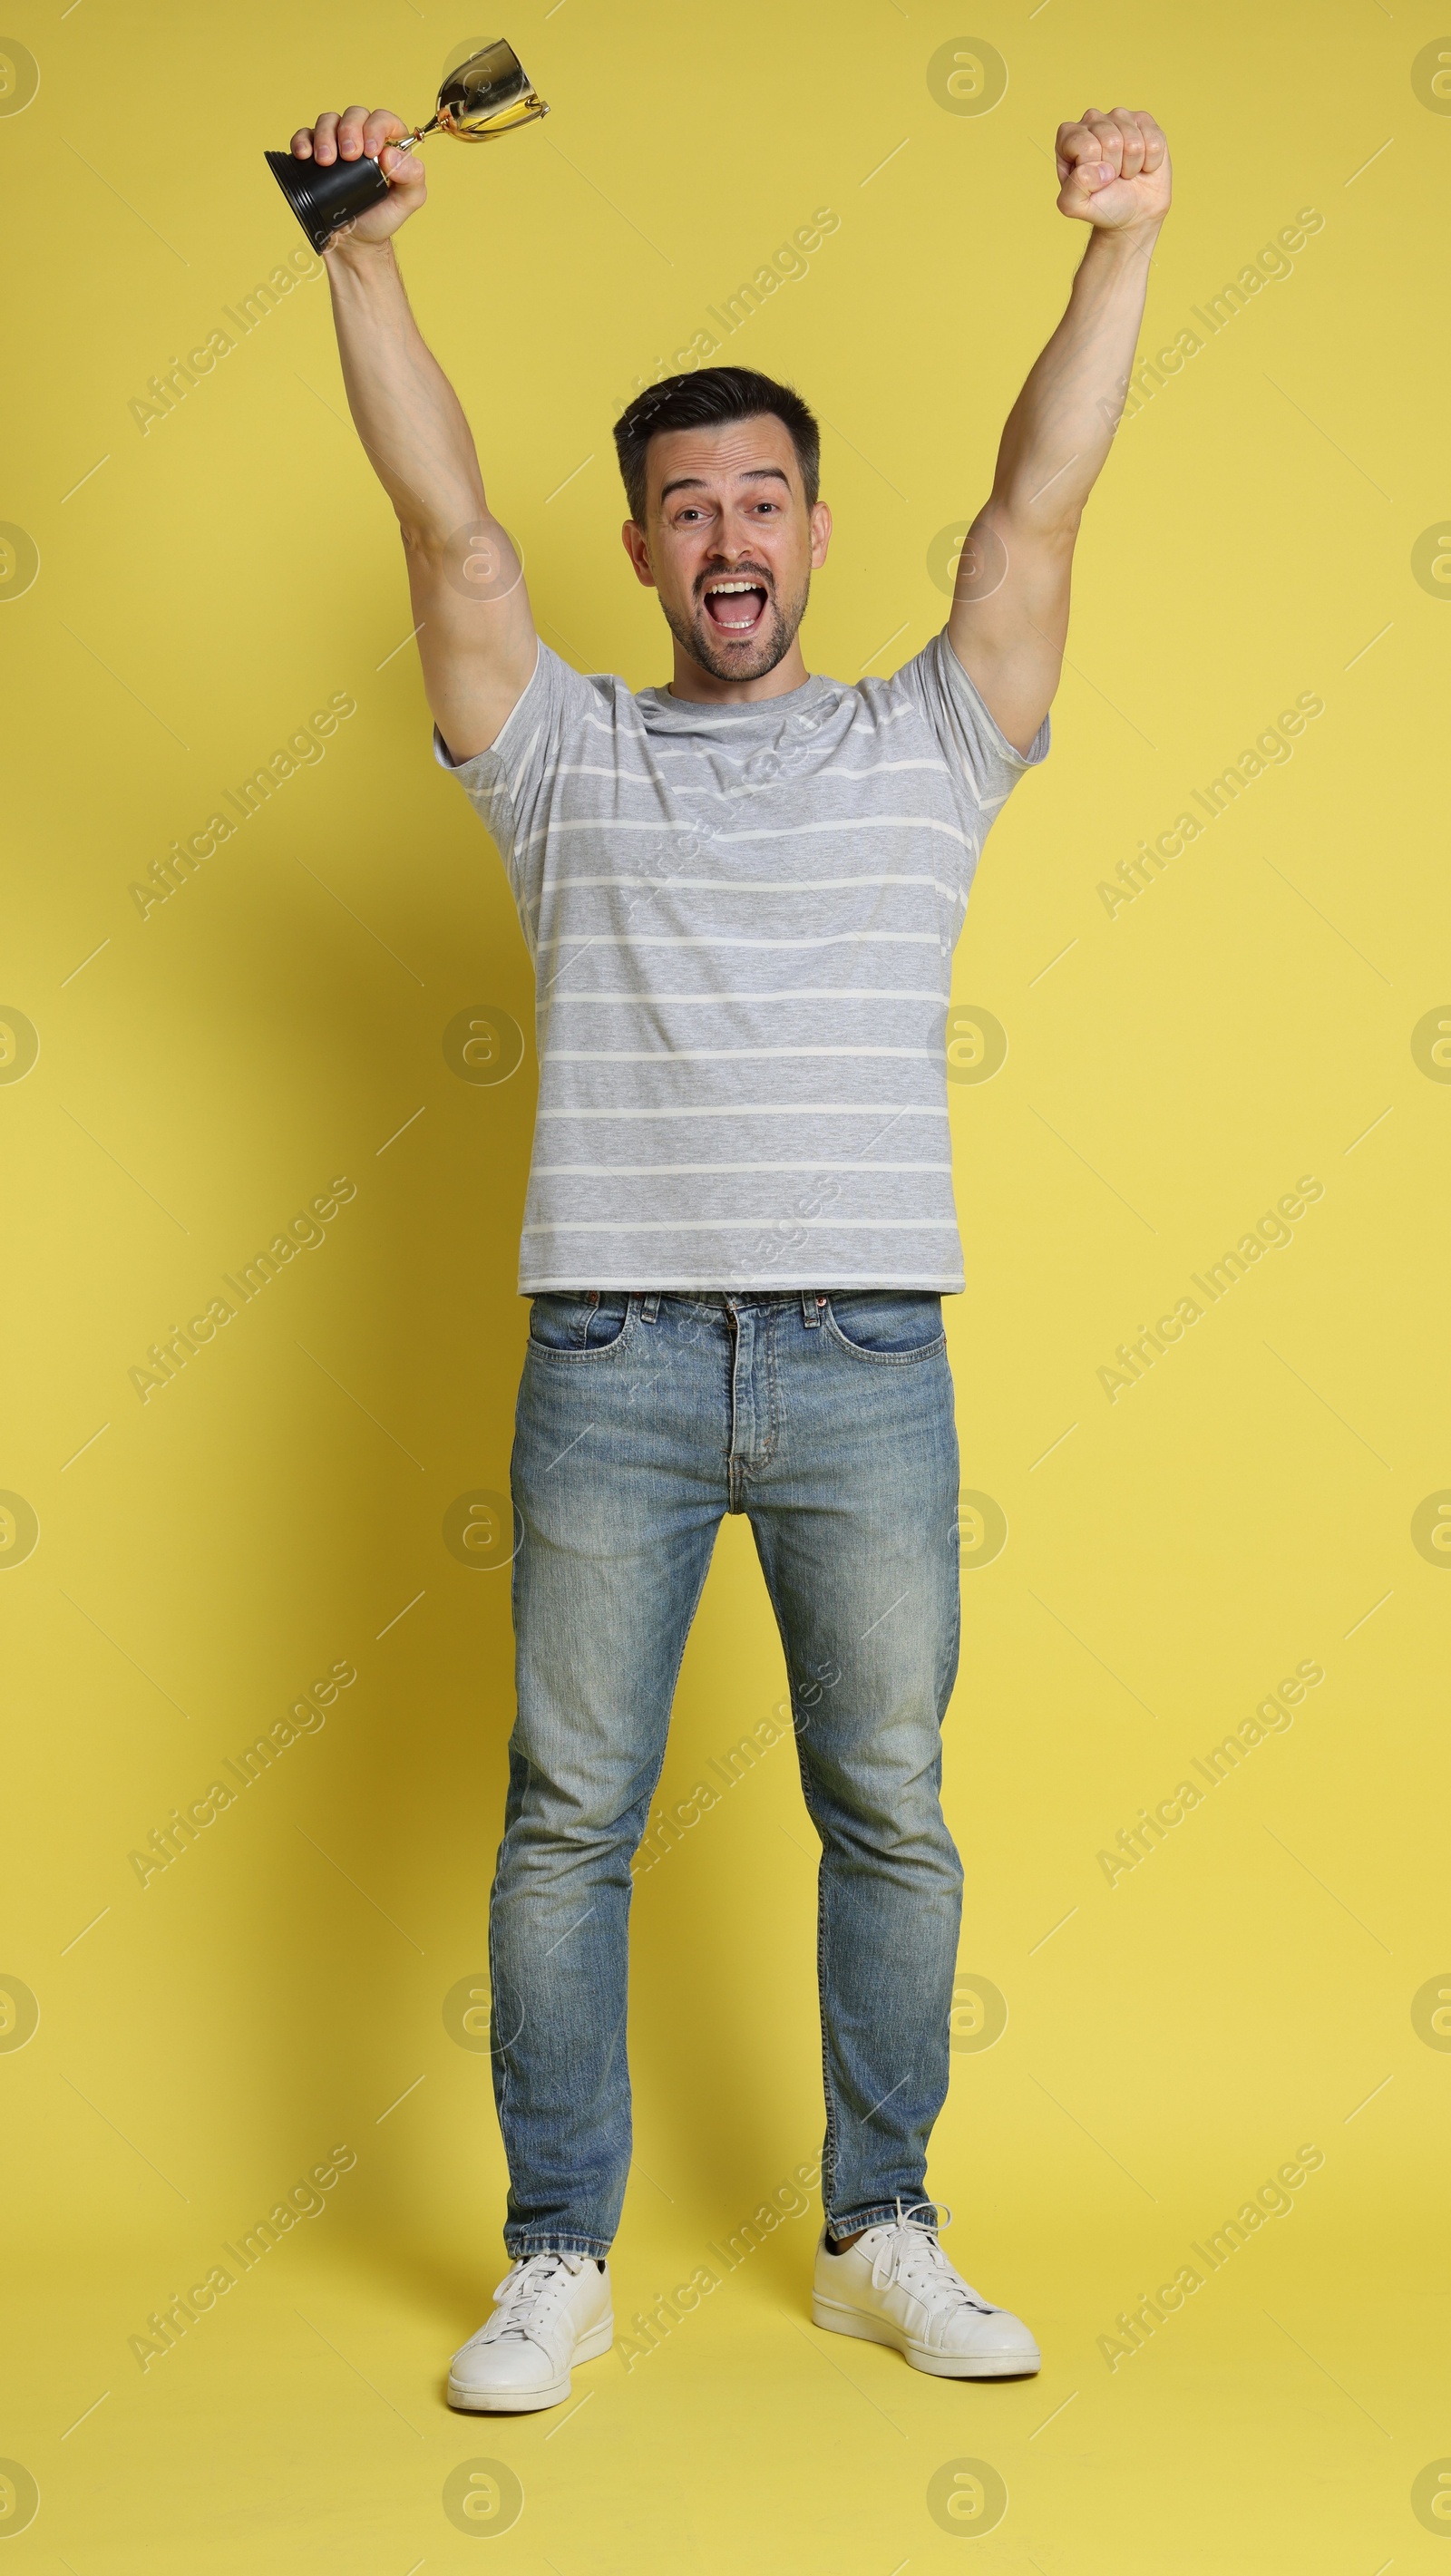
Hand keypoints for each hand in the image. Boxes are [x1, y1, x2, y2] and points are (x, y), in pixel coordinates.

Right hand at [288, 106, 426, 245]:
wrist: (353, 243)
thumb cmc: (381, 219)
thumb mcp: (407, 202)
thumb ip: (413, 177)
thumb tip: (391, 155)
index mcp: (387, 144)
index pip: (382, 119)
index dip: (376, 127)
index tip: (370, 151)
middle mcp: (361, 139)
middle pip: (354, 115)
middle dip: (349, 130)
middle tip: (348, 156)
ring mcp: (336, 145)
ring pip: (328, 121)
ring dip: (325, 135)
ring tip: (325, 161)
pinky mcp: (314, 156)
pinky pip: (305, 136)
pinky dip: (302, 140)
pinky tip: (304, 155)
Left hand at [1055, 107, 1169, 231]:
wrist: (1134, 210)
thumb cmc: (1102, 204)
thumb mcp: (1075, 206)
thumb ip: (1071, 192)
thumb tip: (1098, 169)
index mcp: (1068, 136)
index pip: (1085, 146)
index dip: (1094, 170)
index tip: (1094, 179)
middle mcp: (1092, 119)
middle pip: (1110, 141)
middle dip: (1114, 168)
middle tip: (1111, 177)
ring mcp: (1119, 117)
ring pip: (1133, 142)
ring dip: (1132, 166)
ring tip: (1125, 171)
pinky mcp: (1144, 120)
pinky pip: (1154, 142)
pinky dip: (1150, 161)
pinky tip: (1142, 163)